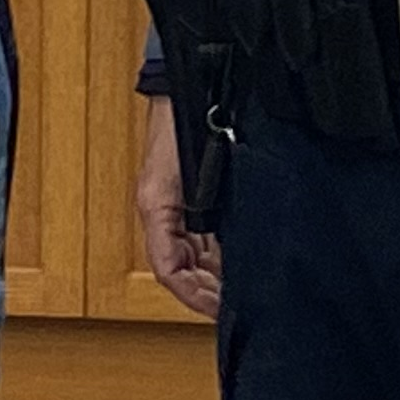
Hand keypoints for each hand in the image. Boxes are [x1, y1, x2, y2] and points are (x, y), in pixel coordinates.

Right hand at [135, 96, 221, 318]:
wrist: (190, 90)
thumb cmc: (181, 125)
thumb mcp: (185, 177)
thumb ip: (192, 222)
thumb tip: (219, 263)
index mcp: (157, 211)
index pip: (169, 272)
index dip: (193, 296)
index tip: (219, 310)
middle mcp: (166, 214)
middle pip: (182, 271)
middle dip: (207, 291)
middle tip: (236, 306)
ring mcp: (179, 206)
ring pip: (194, 259)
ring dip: (214, 277)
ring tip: (242, 290)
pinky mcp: (195, 197)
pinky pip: (204, 239)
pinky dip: (221, 256)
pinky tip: (240, 261)